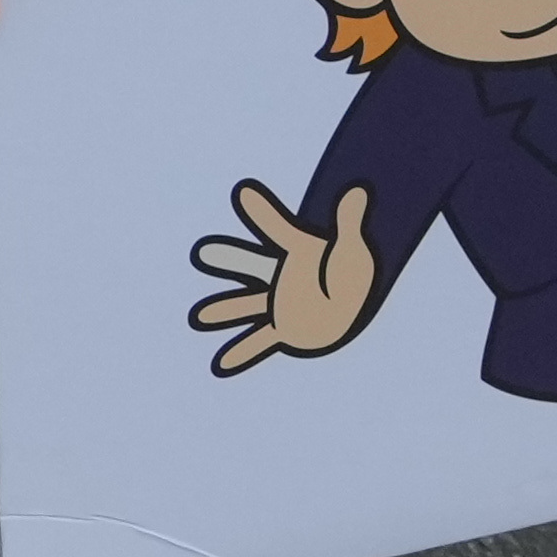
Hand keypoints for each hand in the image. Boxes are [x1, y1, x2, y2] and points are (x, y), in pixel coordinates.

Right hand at [189, 176, 385, 373]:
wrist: (353, 306)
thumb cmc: (351, 274)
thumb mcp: (353, 249)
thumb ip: (349, 222)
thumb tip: (357, 191)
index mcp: (296, 254)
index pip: (279, 229)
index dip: (263, 210)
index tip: (245, 191)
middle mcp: (280, 277)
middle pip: (250, 265)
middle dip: (229, 259)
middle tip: (202, 251)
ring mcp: (278, 304)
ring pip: (246, 306)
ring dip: (225, 311)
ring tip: (200, 317)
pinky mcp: (284, 329)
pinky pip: (259, 343)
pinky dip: (241, 354)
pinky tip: (221, 365)